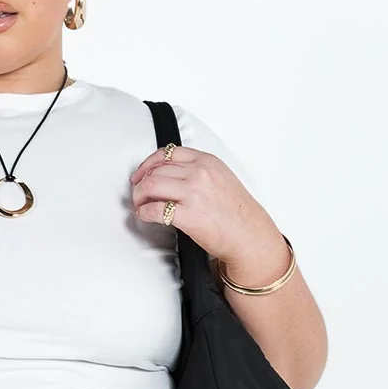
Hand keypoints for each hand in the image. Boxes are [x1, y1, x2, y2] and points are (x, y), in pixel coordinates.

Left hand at [129, 144, 284, 276]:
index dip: (148, 164)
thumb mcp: (221, 177)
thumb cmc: (236, 212)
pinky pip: (154, 209)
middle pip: (156, 170)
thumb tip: (170, 174)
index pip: (167, 153)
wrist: (249, 235)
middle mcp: (199, 173)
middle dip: (141, 183)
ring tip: (140, 205)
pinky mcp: (187, 215)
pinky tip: (145, 216)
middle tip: (138, 194)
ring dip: (139, 197)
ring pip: (150, 186)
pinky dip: (144, 213)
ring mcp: (193, 193)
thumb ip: (197, 170)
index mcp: (207, 161)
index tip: (141, 174)